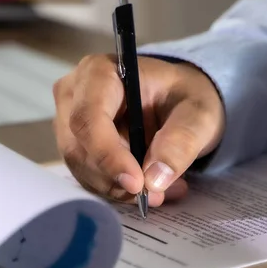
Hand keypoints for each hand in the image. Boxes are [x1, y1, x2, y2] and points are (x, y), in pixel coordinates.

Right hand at [53, 54, 223, 206]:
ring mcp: (69, 122)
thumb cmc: (184, 97)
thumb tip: (154, 180)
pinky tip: (150, 188)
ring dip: (119, 189)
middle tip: (157, 195)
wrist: (178, 101)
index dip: (108, 155)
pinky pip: (88, 178)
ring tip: (161, 192)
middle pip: (79, 148)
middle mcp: (74, 95)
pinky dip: (118, 190)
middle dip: (116, 179)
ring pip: (82, 169)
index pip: (88, 118)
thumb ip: (180, 142)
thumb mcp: (198, 114)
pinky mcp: (76, 147)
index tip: (137, 184)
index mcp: (99, 72)